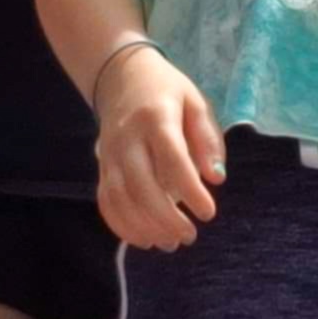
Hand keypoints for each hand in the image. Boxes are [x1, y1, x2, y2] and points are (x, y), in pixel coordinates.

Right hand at [94, 46, 225, 250]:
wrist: (118, 75)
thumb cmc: (166, 90)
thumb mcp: (195, 101)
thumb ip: (207, 138)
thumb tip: (216, 178)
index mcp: (156, 117)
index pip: (172, 158)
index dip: (190, 190)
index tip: (208, 213)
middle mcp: (128, 138)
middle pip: (141, 185)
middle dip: (166, 218)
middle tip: (190, 236)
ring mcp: (109, 154)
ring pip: (120, 198)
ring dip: (145, 227)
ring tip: (170, 243)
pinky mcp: (100, 166)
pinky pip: (105, 201)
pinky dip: (121, 225)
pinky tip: (144, 240)